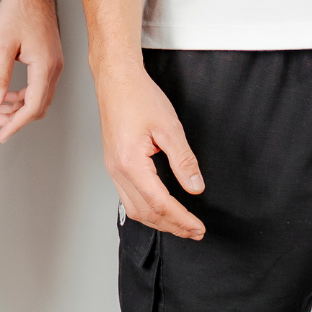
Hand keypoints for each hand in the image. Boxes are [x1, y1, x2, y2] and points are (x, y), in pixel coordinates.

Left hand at [0, 0, 63, 140]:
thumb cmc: (19, 8)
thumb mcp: (3, 44)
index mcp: (45, 66)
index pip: (33, 106)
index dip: (16, 124)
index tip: (1, 133)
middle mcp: (54, 66)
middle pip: (38, 105)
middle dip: (16, 118)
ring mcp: (54, 60)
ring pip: (40, 95)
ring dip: (19, 106)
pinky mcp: (50, 55)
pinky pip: (40, 83)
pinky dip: (24, 93)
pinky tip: (9, 92)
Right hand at [96, 58, 205, 240]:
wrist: (117, 79)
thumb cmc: (139, 96)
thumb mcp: (169, 126)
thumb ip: (183, 160)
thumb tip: (195, 186)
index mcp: (131, 163)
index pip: (160, 203)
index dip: (182, 219)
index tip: (198, 227)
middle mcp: (118, 170)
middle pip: (146, 213)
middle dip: (172, 226)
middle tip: (194, 231)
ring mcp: (113, 168)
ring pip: (135, 209)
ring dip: (159, 221)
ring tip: (180, 224)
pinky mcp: (114, 163)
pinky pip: (128, 197)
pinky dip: (147, 209)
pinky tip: (159, 207)